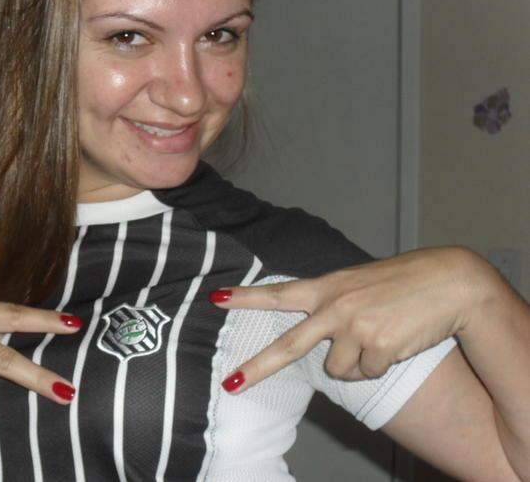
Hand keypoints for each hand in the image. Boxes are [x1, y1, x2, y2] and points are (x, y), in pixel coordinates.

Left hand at [210, 247, 500, 392]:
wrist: (450, 282)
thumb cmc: (404, 281)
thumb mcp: (360, 282)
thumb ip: (333, 301)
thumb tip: (319, 337)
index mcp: (328, 287)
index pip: (279, 293)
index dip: (246, 298)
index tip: (216, 299)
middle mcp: (335, 308)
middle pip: (289, 347)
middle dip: (258, 368)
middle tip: (231, 385)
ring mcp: (355, 329)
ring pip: (338, 369)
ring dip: (355, 361)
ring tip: (379, 335)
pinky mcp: (378, 349)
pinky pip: (366, 373)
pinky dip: (379, 365)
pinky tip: (395, 341)